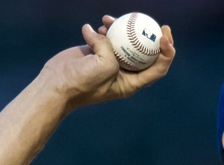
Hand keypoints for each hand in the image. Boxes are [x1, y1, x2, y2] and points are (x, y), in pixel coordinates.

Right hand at [40, 15, 175, 108]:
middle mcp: (124, 72)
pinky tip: (100, 24)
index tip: (164, 38)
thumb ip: (110, 48)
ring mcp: (111, 62)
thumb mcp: (104, 66)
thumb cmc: (82, 82)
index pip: (158, 68)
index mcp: (132, 82)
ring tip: (110, 20)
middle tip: (154, 23)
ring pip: (125, 42)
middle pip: (146, 53)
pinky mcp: (97, 53)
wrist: (55, 86)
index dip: (167, 53)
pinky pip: (107, 38)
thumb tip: (101, 33)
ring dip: (123, 29)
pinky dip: (105, 30)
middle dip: (151, 36)